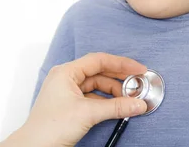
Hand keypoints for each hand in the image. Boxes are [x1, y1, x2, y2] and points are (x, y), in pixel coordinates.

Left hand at [1, 53, 147, 146]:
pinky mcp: (70, 105)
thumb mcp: (87, 114)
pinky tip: (117, 107)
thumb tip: (137, 103)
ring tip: (129, 99)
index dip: (121, 64)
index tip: (138, 69)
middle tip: (137, 85)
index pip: (98, 60)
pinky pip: (92, 98)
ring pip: (96, 86)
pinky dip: (106, 102)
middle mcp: (66, 78)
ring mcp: (67, 92)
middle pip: (99, 72)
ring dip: (113, 92)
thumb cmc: (50, 127)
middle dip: (119, 79)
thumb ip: (116, 107)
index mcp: (66, 72)